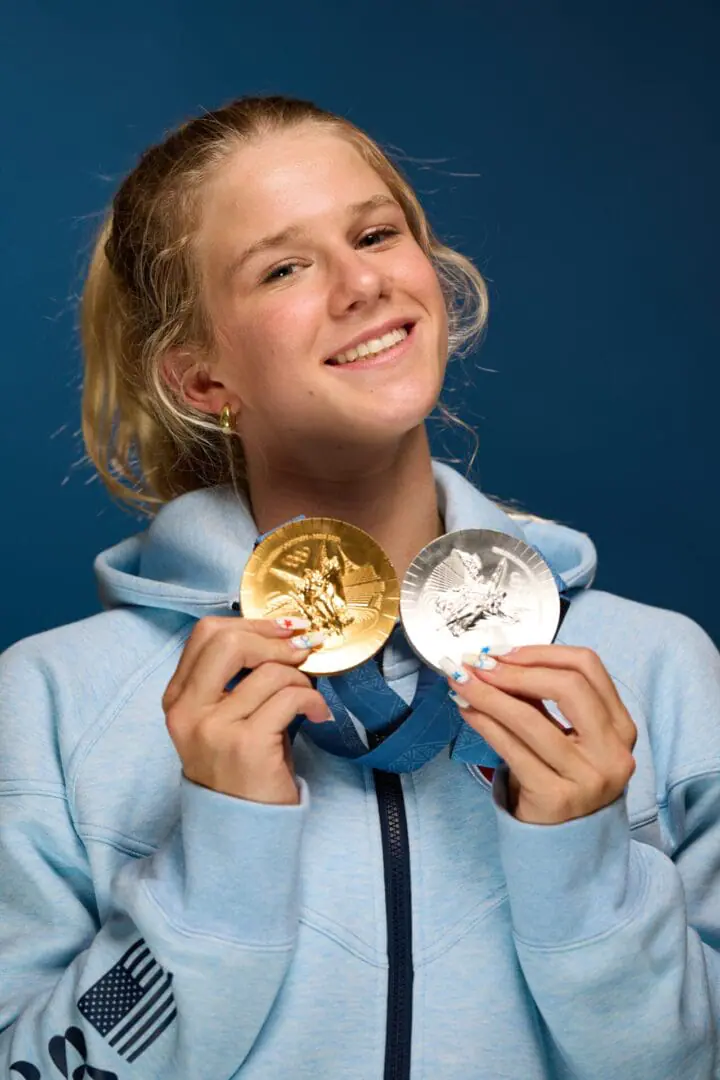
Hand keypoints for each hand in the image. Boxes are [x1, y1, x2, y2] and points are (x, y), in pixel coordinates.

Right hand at [162, 616, 329, 805]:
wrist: (242, 831)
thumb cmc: (241, 770)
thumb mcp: (224, 720)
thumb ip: (236, 679)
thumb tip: (281, 634)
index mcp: (178, 699)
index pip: (206, 635)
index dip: (250, 623)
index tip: (284, 629)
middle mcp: (188, 711)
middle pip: (228, 641)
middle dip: (273, 638)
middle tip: (302, 650)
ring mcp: (214, 729)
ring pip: (269, 671)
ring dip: (300, 677)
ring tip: (309, 696)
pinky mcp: (246, 746)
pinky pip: (289, 698)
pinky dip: (313, 700)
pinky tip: (319, 714)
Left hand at [447, 646, 636, 823]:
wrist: (567, 843)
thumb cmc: (564, 778)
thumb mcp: (568, 736)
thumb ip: (543, 699)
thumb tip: (494, 660)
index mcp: (621, 726)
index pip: (588, 667)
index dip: (541, 652)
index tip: (502, 652)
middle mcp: (613, 752)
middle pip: (567, 687)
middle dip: (514, 671)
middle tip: (477, 665)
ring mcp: (588, 778)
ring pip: (531, 719)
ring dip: (488, 694)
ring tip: (461, 682)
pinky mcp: (556, 799)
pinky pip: (512, 749)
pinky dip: (484, 724)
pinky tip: (467, 711)